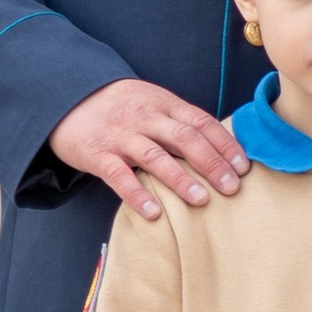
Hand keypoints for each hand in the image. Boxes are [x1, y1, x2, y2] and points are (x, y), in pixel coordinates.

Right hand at [51, 79, 245, 221]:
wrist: (68, 99)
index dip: (224, 144)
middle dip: (211, 163)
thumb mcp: (153, 103)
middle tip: (232, 188)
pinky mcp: (97, 154)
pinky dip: (137, 195)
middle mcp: (144, 117)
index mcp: (163, 104)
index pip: (201, 122)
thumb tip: (223, 148)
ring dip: (180, 179)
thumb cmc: (121, 107)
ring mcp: (120, 135)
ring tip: (202, 200)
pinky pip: (118, 176)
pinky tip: (154, 213)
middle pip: (184, 138)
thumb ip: (181, 122)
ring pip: (154, 156)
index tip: (243, 166)